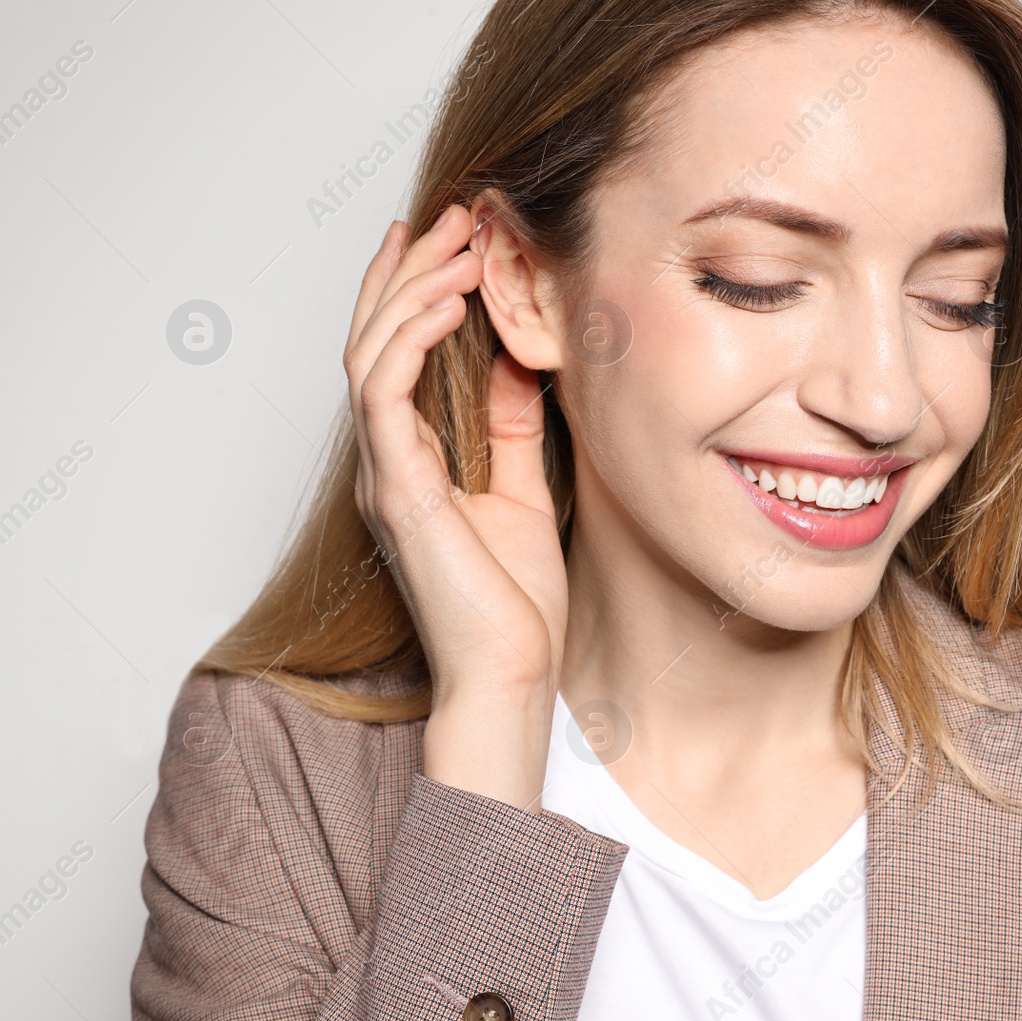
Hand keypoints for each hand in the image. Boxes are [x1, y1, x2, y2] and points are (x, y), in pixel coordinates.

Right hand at [343, 205, 566, 809]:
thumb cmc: (516, 605)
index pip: (397, 357)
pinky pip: (384, 394)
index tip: (452, 242)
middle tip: (452, 217)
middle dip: (411, 272)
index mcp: (413, 463)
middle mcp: (387, 462)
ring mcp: (385, 475)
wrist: (512, 676)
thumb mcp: (524, 493)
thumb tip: (522, 364)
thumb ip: (513, 430)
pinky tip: (448, 304)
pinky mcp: (398, 490)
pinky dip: (410, 340)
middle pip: (376, 341)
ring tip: (456, 245)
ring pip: (371, 354)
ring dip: (411, 290)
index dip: (415, 293)